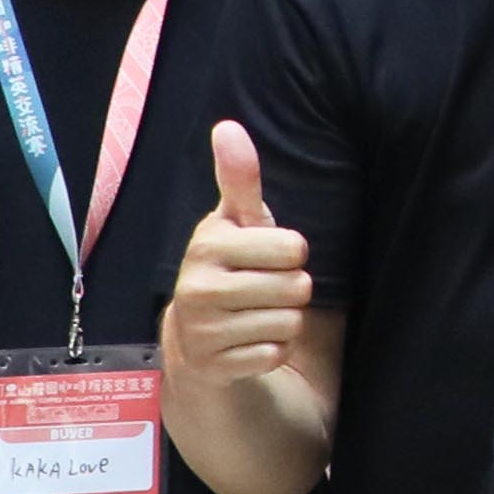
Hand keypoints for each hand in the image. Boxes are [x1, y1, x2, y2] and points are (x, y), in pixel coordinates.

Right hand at [162, 122, 316, 385]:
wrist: (196, 334)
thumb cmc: (231, 266)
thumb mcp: (238, 222)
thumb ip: (239, 178)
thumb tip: (227, 127)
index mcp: (209, 245)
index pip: (294, 248)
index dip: (292, 253)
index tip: (268, 254)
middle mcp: (198, 287)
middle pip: (297, 287)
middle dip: (291, 288)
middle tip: (264, 288)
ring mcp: (203, 330)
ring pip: (290, 323)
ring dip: (284, 321)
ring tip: (256, 313)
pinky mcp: (214, 366)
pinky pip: (275, 354)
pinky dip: (273, 351)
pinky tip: (248, 341)